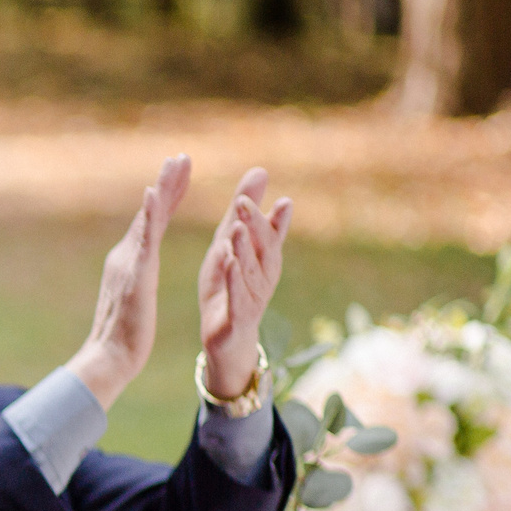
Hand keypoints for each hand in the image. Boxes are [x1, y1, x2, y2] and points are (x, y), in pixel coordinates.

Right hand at [70, 155, 190, 408]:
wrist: (109, 358)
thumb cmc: (124, 338)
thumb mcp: (135, 299)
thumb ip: (135, 278)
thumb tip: (137, 269)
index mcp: (131, 262)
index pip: (152, 222)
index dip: (166, 197)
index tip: (179, 173)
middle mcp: (125, 255)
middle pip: (150, 212)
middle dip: (167, 183)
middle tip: (182, 156)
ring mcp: (128, 262)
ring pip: (148, 218)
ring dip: (162, 188)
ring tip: (177, 163)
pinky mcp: (135, 273)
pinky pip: (145, 238)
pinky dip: (149, 214)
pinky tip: (155, 194)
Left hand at [197, 168, 292, 403]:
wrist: (226, 339)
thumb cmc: (230, 286)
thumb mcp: (231, 245)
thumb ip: (243, 212)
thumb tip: (260, 170)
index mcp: (264, 261)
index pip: (273, 236)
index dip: (278, 220)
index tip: (284, 201)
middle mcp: (264, 278)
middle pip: (264, 250)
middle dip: (255, 226)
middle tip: (242, 202)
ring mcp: (253, 299)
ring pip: (250, 272)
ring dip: (244, 249)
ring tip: (236, 227)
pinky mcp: (237, 318)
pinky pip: (237, 298)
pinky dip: (234, 280)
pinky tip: (228, 264)